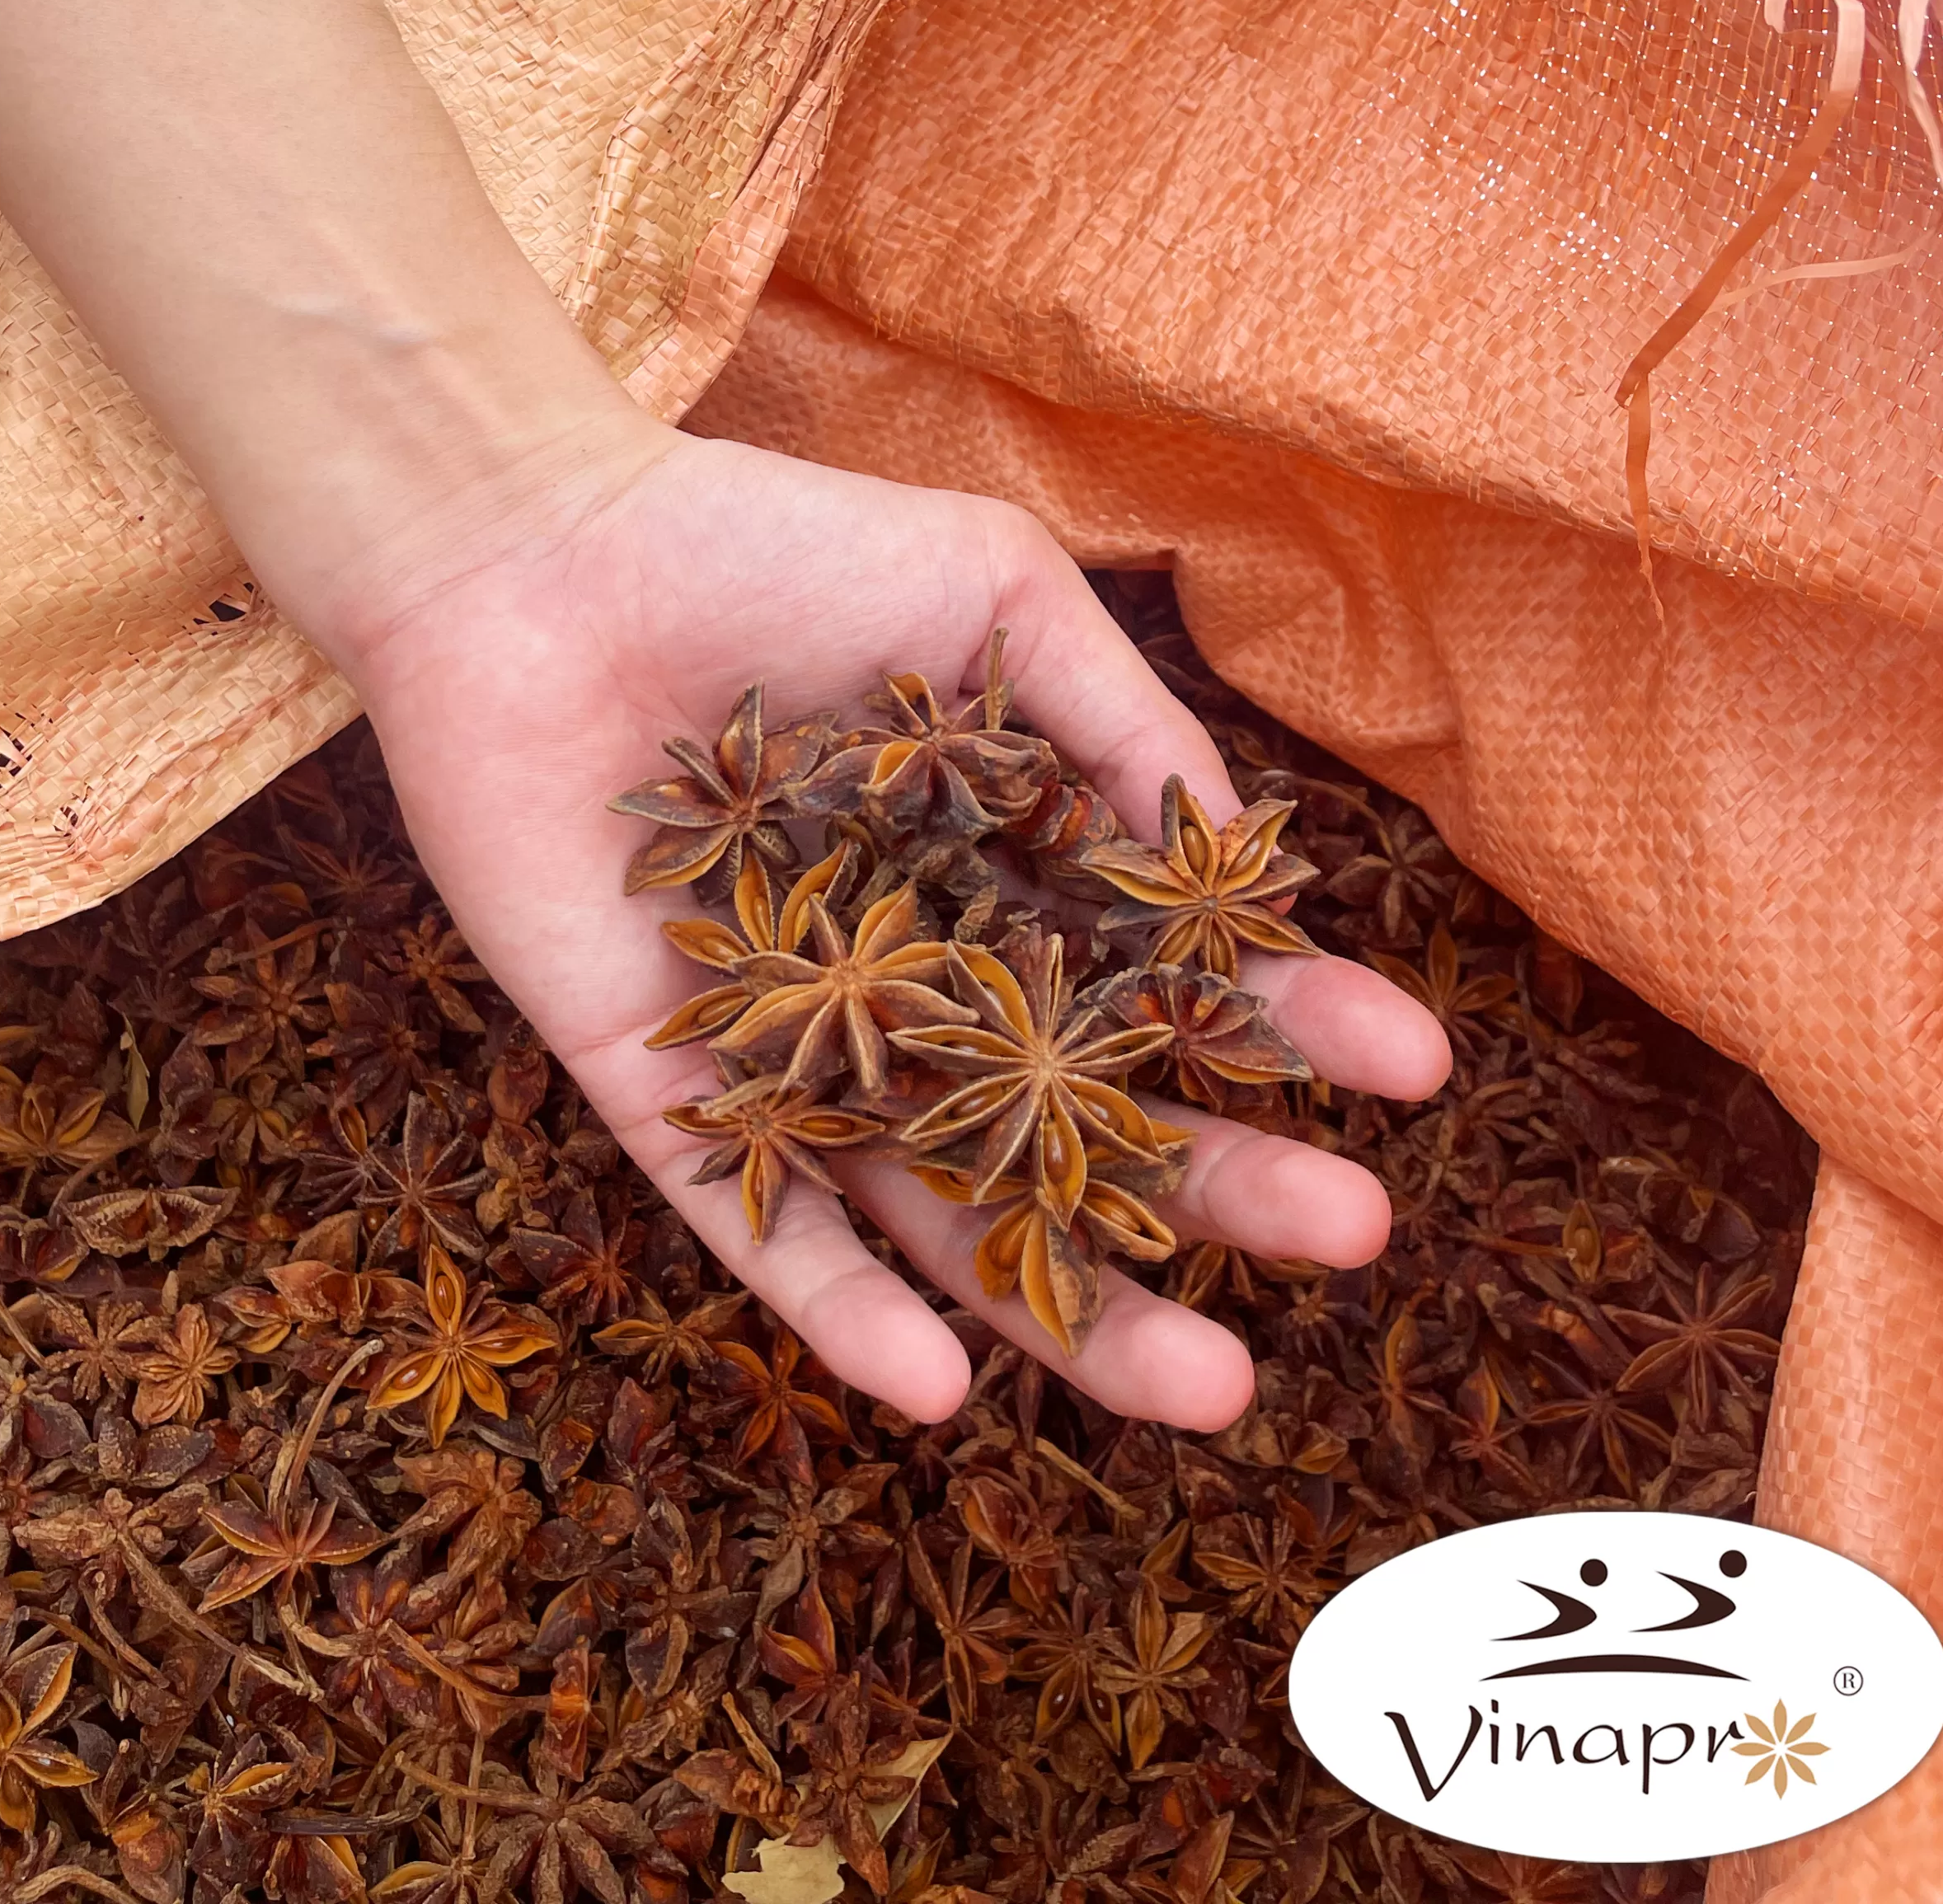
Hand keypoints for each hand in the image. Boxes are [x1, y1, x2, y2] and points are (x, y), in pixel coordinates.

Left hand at [329, 421, 1454, 1431]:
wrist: (537, 554)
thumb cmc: (773, 550)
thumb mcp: (995, 597)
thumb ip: (1118, 727)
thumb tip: (1243, 869)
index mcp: (1000, 874)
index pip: (1162, 978)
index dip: (1284, 1024)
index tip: (1405, 1069)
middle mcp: (913, 985)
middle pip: (1078, 1125)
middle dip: (1218, 1187)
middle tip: (1349, 1239)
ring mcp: (792, 1052)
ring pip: (944, 1213)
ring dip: (1071, 1310)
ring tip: (1209, 1391)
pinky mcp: (665, 1091)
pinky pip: (756, 1223)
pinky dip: (841, 1309)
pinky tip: (945, 1388)